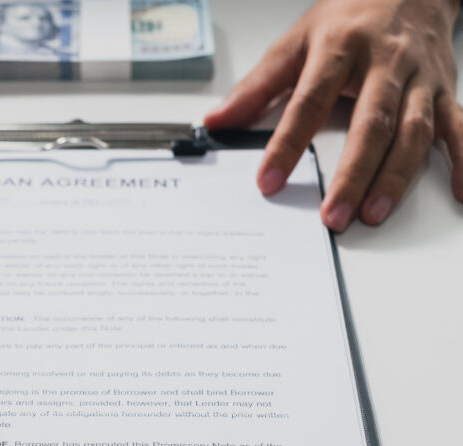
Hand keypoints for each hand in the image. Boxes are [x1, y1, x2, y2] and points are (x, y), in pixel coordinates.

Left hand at [205, 0, 462, 230]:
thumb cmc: (348, 14)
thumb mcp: (295, 41)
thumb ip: (257, 86)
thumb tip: (217, 121)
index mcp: (341, 47)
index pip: (309, 101)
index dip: (287, 144)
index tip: (268, 181)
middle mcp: (385, 62)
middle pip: (370, 123)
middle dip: (352, 174)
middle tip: (332, 215)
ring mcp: (421, 77)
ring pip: (413, 131)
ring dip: (395, 177)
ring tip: (372, 213)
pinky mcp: (446, 88)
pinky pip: (460, 127)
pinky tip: (459, 193)